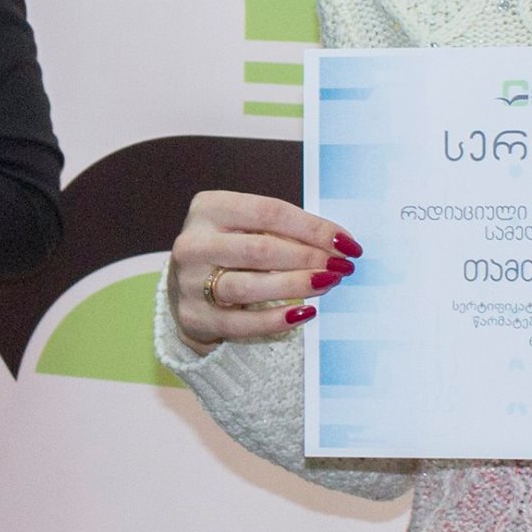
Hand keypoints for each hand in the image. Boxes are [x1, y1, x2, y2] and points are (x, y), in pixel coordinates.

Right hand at [167, 190, 362, 354]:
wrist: (185, 288)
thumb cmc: (229, 250)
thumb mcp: (245, 227)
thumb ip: (282, 230)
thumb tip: (337, 243)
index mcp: (209, 208)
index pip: (269, 212)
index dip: (312, 227)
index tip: (345, 242)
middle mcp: (193, 243)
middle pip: (261, 249)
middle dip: (309, 258)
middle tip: (341, 267)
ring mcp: (189, 282)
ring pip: (250, 286)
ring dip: (297, 285)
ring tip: (327, 283)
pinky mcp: (195, 318)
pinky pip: (242, 323)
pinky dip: (277, 320)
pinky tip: (304, 313)